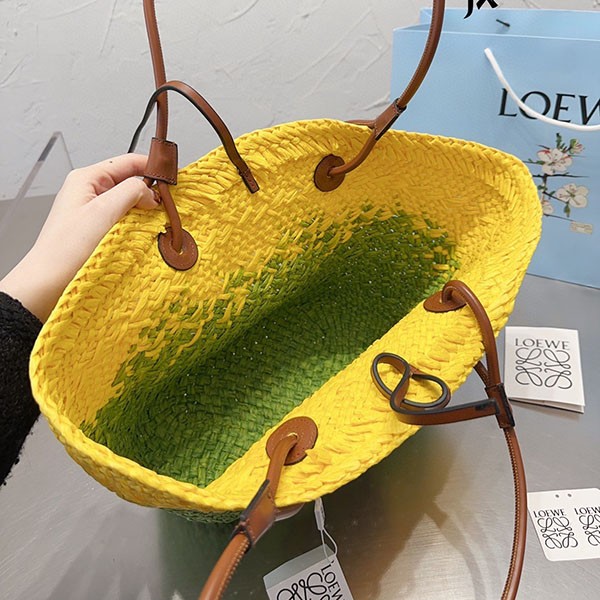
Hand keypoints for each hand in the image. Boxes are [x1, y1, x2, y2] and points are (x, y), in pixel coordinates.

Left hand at [0, 154, 158, 321]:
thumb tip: (150, 190)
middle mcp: (89, 191)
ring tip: (159, 218)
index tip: (173, 177)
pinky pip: (123, 218)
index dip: (152, 167)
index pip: (127, 162)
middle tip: (170, 203)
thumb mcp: (103, 212)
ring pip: (127, 201)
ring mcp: (92, 211)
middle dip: (150, 190)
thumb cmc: (67, 248)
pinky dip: (137, 222)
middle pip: (128, 181)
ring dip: (144, 209)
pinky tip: (145, 231)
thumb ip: (130, 192)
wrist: (49, 282)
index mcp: (86, 179)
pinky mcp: (96, 229)